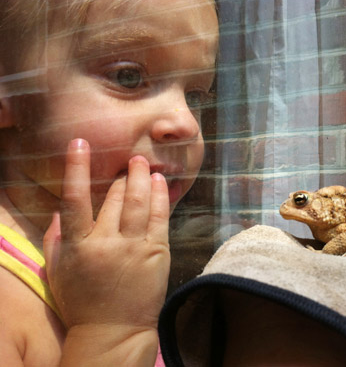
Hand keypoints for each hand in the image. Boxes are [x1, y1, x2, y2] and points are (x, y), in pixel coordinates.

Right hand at [43, 138, 170, 329]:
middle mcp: (107, 242)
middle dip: (123, 176)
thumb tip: (59, 210)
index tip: (79, 143)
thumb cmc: (82, 301)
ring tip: (143, 164)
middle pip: (116, 198)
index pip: (75, 199)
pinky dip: (160, 196)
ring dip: (142, 178)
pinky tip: (161, 182)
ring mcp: (135, 247)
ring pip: (140, 202)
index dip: (76, 168)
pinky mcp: (157, 252)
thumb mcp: (58, 271)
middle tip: (129, 162)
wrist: (115, 330)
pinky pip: (160, 217)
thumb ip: (54, 238)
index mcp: (79, 246)